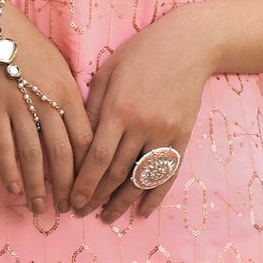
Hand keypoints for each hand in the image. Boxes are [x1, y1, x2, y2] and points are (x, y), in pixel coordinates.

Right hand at [0, 0, 91, 214]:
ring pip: (34, 156)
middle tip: (70, 209)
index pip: (86, 140)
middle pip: (63, 154)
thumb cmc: (30, 48)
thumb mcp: (61, 68)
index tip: (92, 190)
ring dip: (39, 186)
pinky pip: (4, 147)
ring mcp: (19, 106)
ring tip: (41, 207)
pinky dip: (10, 171)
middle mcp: (47, 102)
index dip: (90, 170)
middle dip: (68, 187)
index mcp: (69, 92)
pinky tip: (15, 189)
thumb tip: (85, 134)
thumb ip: (73, 100)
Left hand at [70, 6, 213, 223]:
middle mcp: (142, 126)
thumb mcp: (108, 72)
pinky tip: (143, 211)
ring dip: (123, 201)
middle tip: (81, 213)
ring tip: (108, 217)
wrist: (190, 45)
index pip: (98, 158)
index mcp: (119, 109)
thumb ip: (92, 107)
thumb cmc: (142, 53)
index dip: (84, 183)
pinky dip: (155, 195)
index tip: (72, 200)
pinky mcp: (182, 137)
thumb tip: (77, 141)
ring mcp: (165, 133)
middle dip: (97, 196)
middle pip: (117, 173)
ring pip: (141, 178)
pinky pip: (167, 173)